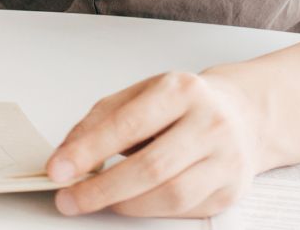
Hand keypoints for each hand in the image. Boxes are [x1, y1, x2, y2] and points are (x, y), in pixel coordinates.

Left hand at [47, 69, 264, 217]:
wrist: (242, 116)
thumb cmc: (181, 106)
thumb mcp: (138, 96)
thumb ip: (99, 122)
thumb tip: (65, 156)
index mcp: (180, 91)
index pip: (127, 125)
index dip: (88, 151)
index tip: (57, 169)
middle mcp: (209, 123)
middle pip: (150, 167)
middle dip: (101, 189)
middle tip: (69, 199)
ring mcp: (226, 159)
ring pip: (170, 195)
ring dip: (124, 204)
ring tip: (96, 200)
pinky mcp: (230, 190)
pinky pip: (184, 209)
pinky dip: (150, 209)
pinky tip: (132, 200)